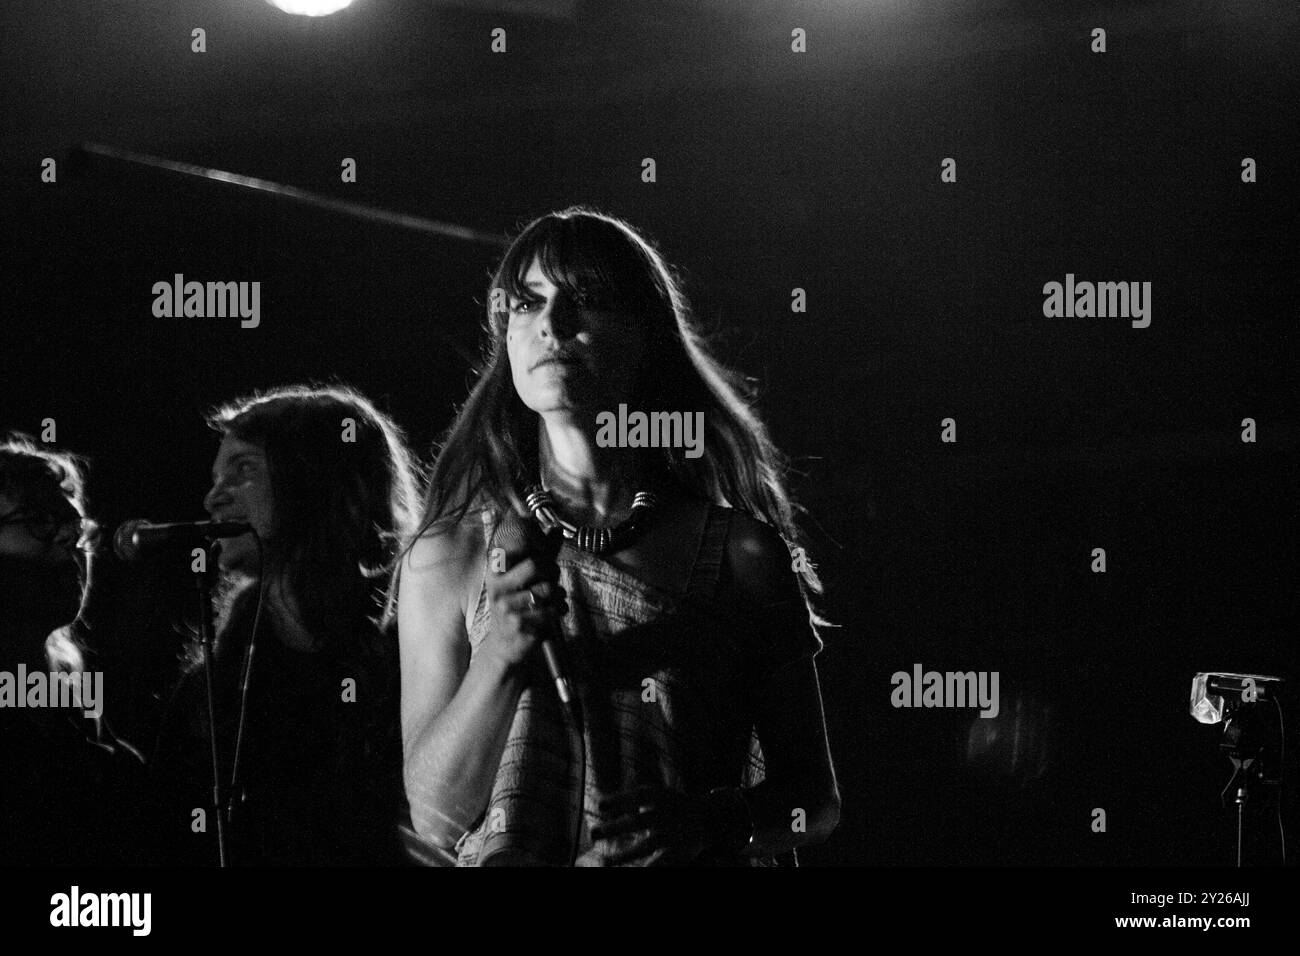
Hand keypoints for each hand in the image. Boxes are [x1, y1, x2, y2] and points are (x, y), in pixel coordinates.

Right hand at [482, 556, 566, 670]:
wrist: (504, 644)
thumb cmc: (518, 606)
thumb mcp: (523, 578)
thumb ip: (541, 553)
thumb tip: (558, 529)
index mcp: (495, 574)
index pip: (515, 551)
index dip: (537, 554)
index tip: (543, 562)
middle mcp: (497, 589)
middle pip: (535, 565)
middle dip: (552, 570)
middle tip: (554, 578)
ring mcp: (507, 608)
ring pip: (549, 589)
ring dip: (560, 594)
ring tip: (555, 599)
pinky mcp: (520, 625)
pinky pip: (553, 610)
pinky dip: (560, 610)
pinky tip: (554, 613)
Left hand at [585, 786, 719, 865]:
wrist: (710, 817)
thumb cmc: (674, 805)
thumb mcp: (659, 796)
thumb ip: (636, 801)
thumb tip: (602, 804)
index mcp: (662, 797)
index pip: (639, 797)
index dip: (620, 800)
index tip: (600, 806)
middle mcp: (667, 815)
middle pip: (639, 822)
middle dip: (615, 828)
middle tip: (592, 834)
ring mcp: (674, 834)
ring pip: (647, 846)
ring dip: (625, 855)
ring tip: (605, 863)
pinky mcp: (679, 852)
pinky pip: (660, 862)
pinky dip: (647, 868)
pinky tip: (636, 871)